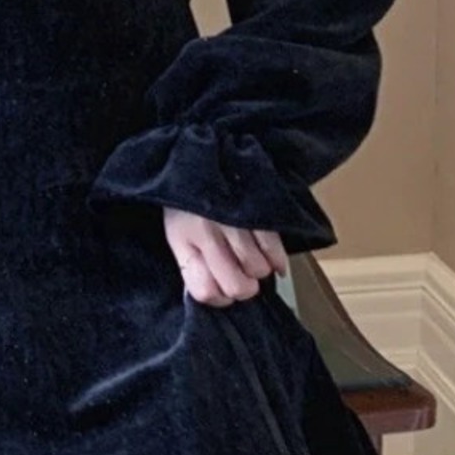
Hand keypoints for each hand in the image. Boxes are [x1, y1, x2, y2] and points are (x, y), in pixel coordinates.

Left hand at [163, 207, 288, 306]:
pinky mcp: (258, 210)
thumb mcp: (175, 233)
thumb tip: (213, 294)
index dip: (217, 297)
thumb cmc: (187, 201)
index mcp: (184, 240)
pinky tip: (273, 261)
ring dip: (259, 270)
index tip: (221, 288)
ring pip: (259, 270)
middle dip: (243, 288)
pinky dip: (278, 261)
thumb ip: (190, 265)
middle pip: (238, 287)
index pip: (206, 292)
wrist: (199, 156)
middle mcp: (210, 233)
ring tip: (252, 258)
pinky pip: (275, 250)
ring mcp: (236, 221)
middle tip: (241, 276)